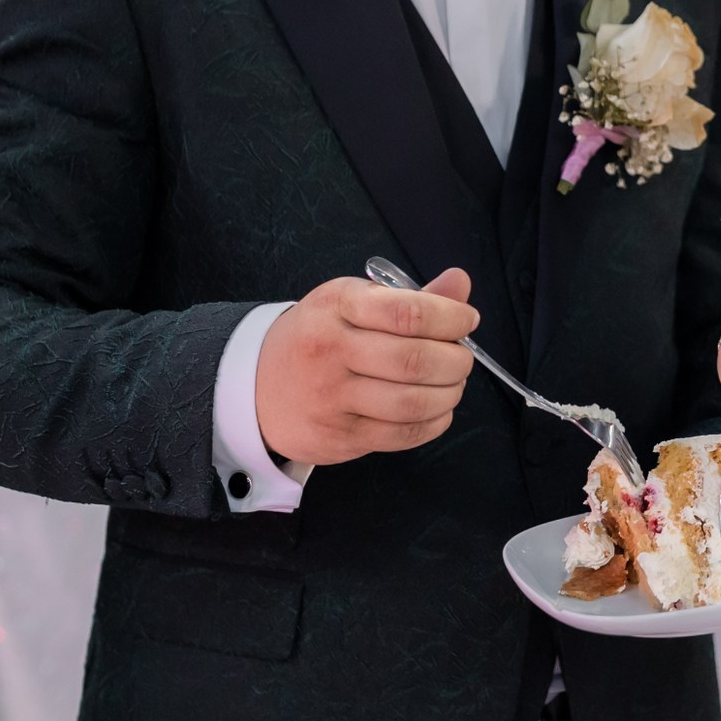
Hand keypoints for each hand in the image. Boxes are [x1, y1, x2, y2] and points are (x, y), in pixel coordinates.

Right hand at [256, 269, 478, 466]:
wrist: (254, 385)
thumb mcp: (353, 303)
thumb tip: (461, 284)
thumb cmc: (318, 338)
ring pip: (412, 402)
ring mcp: (331, 398)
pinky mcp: (338, 437)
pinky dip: (434, 422)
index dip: (451, 318)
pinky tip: (437, 409)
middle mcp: (331, 350)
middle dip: (456, 361)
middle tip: (462, 359)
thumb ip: (411, 299)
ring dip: (449, 394)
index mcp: (338, 305)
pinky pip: (402, 435)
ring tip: (452, 384)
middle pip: (415, 360)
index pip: (408, 312)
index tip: (467, 321)